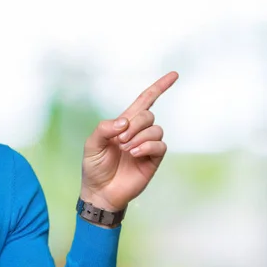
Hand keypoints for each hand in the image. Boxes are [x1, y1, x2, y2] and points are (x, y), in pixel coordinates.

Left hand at [81, 71, 178, 211]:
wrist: (100, 191)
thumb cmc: (94, 167)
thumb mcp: (92, 144)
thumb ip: (104, 128)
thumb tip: (124, 121)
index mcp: (124, 124)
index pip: (145, 101)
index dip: (159, 88)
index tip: (174, 75)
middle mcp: (138, 132)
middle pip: (148, 114)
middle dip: (134, 124)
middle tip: (120, 140)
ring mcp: (147, 146)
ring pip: (155, 129)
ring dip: (139, 136)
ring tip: (126, 150)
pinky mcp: (153, 160)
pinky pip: (160, 145)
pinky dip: (147, 146)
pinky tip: (134, 154)